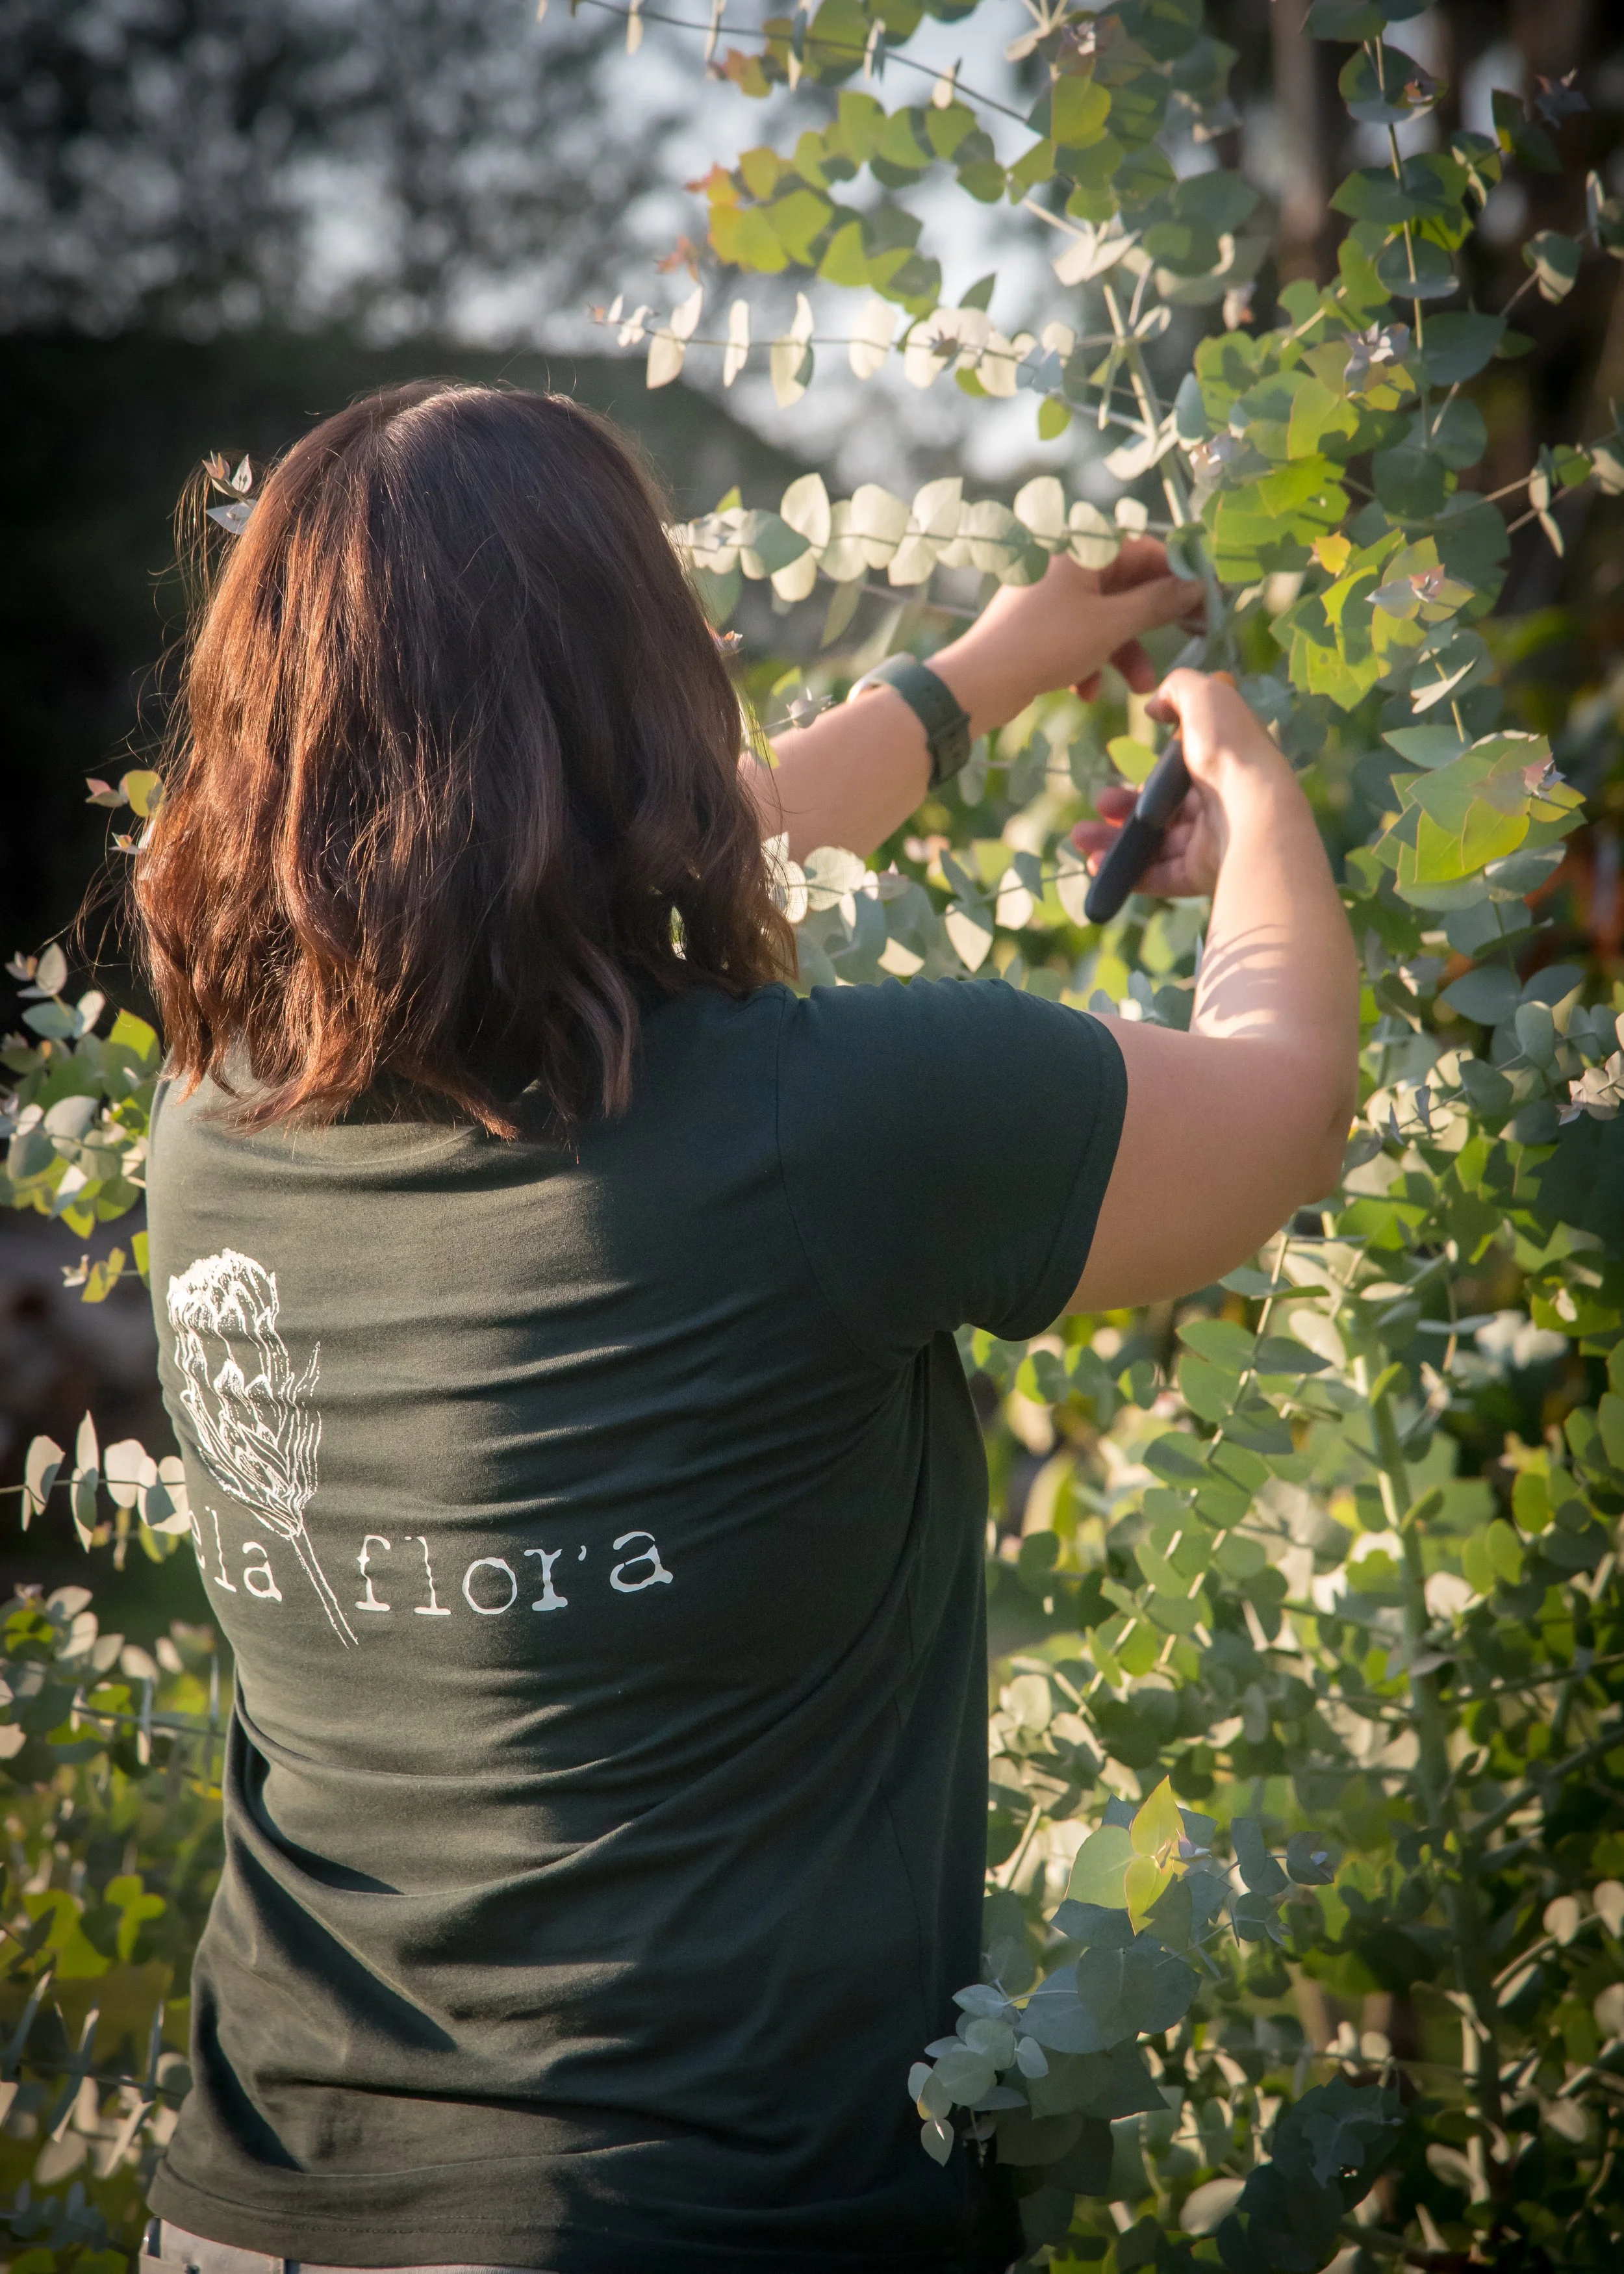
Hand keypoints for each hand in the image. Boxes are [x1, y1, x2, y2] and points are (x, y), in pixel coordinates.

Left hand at [928, 540, 1204, 737]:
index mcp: (1081, 551)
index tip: (1206, 600)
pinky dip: (1090, 664)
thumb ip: (1157, 604)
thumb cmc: (1047, 644)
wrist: (979, 683)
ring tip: (1140, 689)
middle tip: (1189, 640)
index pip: (1145, 550)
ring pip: (1104, 619)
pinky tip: (1087, 693)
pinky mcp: (1038, 627)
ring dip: (1125, 654)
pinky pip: (1078, 639)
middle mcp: (1065, 567)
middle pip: (1126, 588)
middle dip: (1152, 625)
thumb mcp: (1111, 625)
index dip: (1178, 574)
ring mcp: (1049, 598)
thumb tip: (1196, 586)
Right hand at [1070, 669, 1298, 899]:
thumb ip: (1177, 689)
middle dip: (1121, 808)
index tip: (1122, 770)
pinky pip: (1158, 876)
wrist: (1253, 808)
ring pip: (1153, 844)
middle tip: (1100, 805)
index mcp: (1222, 764)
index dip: (1150, 773)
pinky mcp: (1201, 873)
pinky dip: (1126, 872)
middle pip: (1161, 810)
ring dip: (1113, 841)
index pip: (1180, 771)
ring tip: (1082, 838)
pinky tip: (1097, 864)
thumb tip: (1154, 705)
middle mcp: (1217, 803)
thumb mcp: (1206, 697)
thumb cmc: (1231, 749)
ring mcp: (1209, 841)